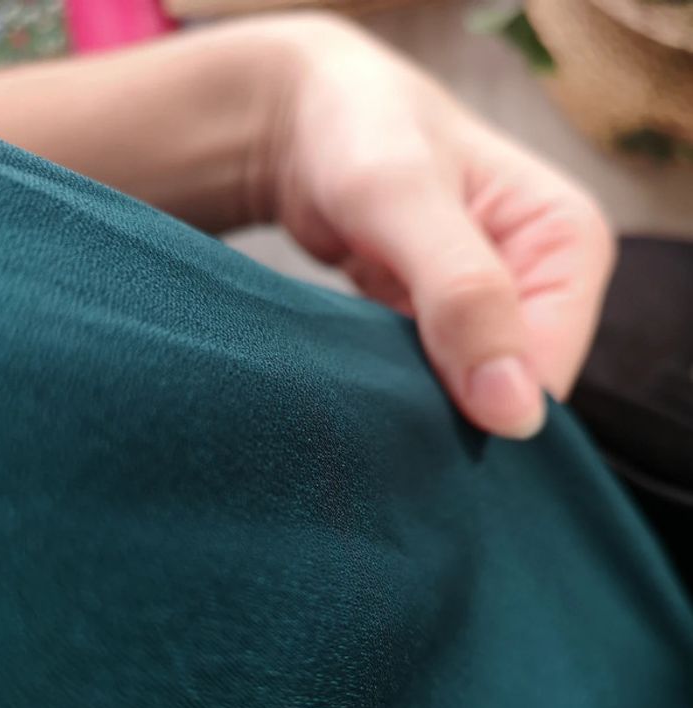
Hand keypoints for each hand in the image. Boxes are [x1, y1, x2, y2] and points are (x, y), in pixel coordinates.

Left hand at [269, 16, 614, 438]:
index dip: (484, 402)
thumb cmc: (358, 132)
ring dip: (421, 401)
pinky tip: (370, 371)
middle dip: (451, 406)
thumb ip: (463, 293)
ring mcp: (499, 309)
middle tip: (381, 379)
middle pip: (513, 391)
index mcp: (569, 243)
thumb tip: (518, 412)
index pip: (548, 371)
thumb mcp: (403, 198)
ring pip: (472, 397)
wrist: (307, 126)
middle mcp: (545, 281)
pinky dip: (402, 390)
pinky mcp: (455, 328)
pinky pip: (438, 387)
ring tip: (370, 368)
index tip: (413, 393)